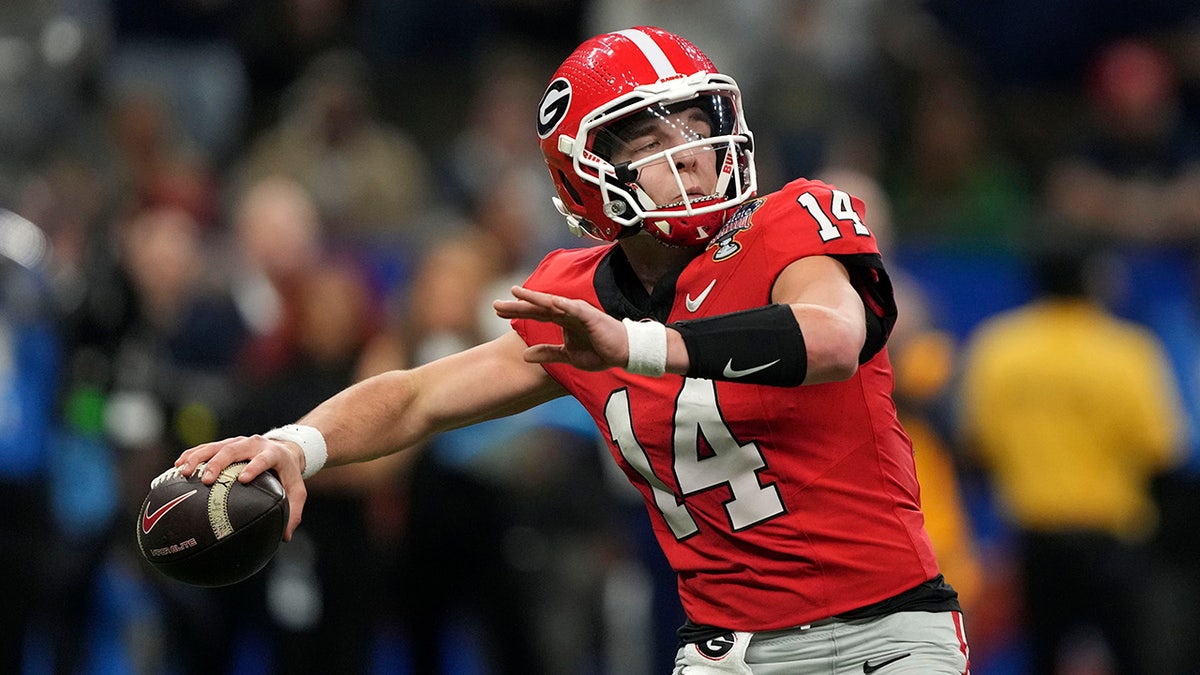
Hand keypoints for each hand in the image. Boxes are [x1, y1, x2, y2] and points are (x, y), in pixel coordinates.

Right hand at [175, 435, 307, 539]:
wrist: (285, 448)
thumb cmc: (288, 474)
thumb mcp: (297, 491)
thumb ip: (293, 512)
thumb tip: (285, 538)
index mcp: (273, 454)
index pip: (263, 459)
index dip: (254, 467)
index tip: (243, 479)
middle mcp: (254, 444)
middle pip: (234, 449)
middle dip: (218, 463)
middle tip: (206, 480)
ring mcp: (238, 442)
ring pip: (216, 446)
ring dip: (198, 457)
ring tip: (183, 471)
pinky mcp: (226, 443)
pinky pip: (206, 447)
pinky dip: (192, 455)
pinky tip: (177, 466)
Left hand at [493, 285, 627, 370]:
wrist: (624, 352)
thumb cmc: (599, 351)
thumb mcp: (568, 356)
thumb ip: (548, 353)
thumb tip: (524, 355)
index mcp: (562, 320)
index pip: (535, 314)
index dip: (516, 312)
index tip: (496, 311)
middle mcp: (567, 312)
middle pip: (538, 307)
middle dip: (517, 305)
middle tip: (495, 304)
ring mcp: (578, 312)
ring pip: (552, 303)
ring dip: (535, 298)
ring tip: (517, 292)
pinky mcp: (590, 316)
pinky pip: (574, 309)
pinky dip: (562, 304)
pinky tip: (549, 301)